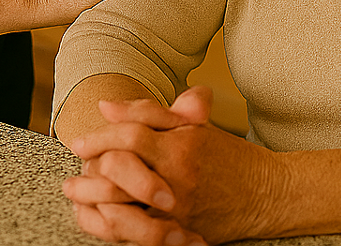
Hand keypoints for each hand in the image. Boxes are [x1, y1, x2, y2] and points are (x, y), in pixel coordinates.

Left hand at [63, 87, 281, 245]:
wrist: (266, 195)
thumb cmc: (228, 157)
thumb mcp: (194, 126)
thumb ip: (150, 113)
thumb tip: (106, 107)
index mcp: (180, 146)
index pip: (129, 136)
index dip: (99, 136)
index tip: (79, 142)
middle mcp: (177, 180)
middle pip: (119, 171)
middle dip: (89, 170)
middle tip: (74, 171)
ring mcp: (177, 212)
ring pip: (121, 209)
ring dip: (92, 202)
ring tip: (77, 196)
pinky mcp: (179, 235)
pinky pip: (135, 236)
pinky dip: (111, 228)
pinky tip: (99, 218)